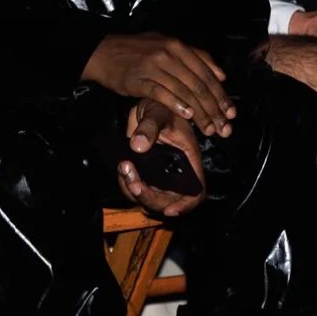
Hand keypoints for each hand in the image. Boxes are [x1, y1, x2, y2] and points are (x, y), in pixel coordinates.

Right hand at [83, 33, 235, 135]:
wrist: (103, 52)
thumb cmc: (137, 51)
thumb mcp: (167, 45)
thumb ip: (195, 57)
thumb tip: (221, 75)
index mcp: (179, 47)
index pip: (206, 73)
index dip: (220, 94)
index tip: (230, 112)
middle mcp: (169, 54)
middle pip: (198, 85)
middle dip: (214, 108)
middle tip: (223, 126)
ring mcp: (155, 66)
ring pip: (184, 92)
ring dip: (199, 112)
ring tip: (209, 128)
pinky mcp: (140, 79)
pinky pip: (163, 94)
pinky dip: (177, 105)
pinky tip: (187, 115)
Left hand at [117, 97, 205, 217]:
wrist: (148, 105)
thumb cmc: (162, 106)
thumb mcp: (159, 112)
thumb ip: (150, 127)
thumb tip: (137, 146)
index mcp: (189, 162)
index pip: (195, 192)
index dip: (185, 205)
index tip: (169, 210)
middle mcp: (175, 173)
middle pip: (167, 201)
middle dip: (149, 197)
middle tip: (133, 183)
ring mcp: (158, 175)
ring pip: (147, 196)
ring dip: (133, 189)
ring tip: (124, 167)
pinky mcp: (144, 173)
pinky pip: (134, 187)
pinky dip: (126, 182)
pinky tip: (121, 166)